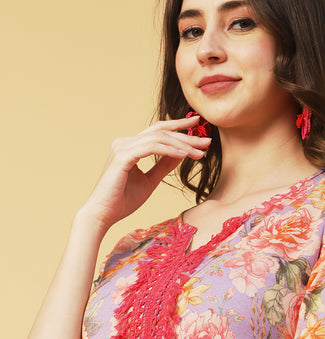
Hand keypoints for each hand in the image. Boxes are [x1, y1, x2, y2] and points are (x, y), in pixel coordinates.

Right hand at [80, 115, 210, 232]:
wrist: (103, 214)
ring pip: (159, 138)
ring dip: (182, 145)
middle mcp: (125, 142)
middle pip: (161, 131)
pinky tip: (184, 155)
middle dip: (186, 135)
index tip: (197, 124)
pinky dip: (169, 150)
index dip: (178, 125)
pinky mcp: (122, 156)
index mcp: (130, 146)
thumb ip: (164, 165)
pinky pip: (151, 148)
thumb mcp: (150, 180)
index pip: (157, 131)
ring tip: (199, 152)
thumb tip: (182, 153)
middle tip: (207, 140)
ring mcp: (122, 147)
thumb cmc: (123, 200)